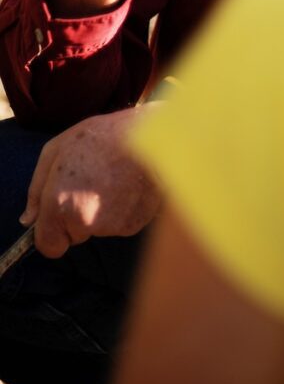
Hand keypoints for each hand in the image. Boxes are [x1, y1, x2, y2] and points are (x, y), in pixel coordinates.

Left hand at [20, 106, 161, 257]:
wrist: (153, 137)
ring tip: (114, 178)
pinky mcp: (134, 225)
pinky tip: (128, 184)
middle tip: (93, 183)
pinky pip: (121, 224)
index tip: (61, 217)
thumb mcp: (57, 149)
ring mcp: (112, 226)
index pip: (49, 246)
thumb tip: (29, 219)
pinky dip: (123, 209)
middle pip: (76, 235)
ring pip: (99, 228)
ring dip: (103, 210)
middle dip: (80, 216)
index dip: (53, 232)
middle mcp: (85, 221)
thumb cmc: (102, 137)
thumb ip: (37, 188)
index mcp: (60, 204)